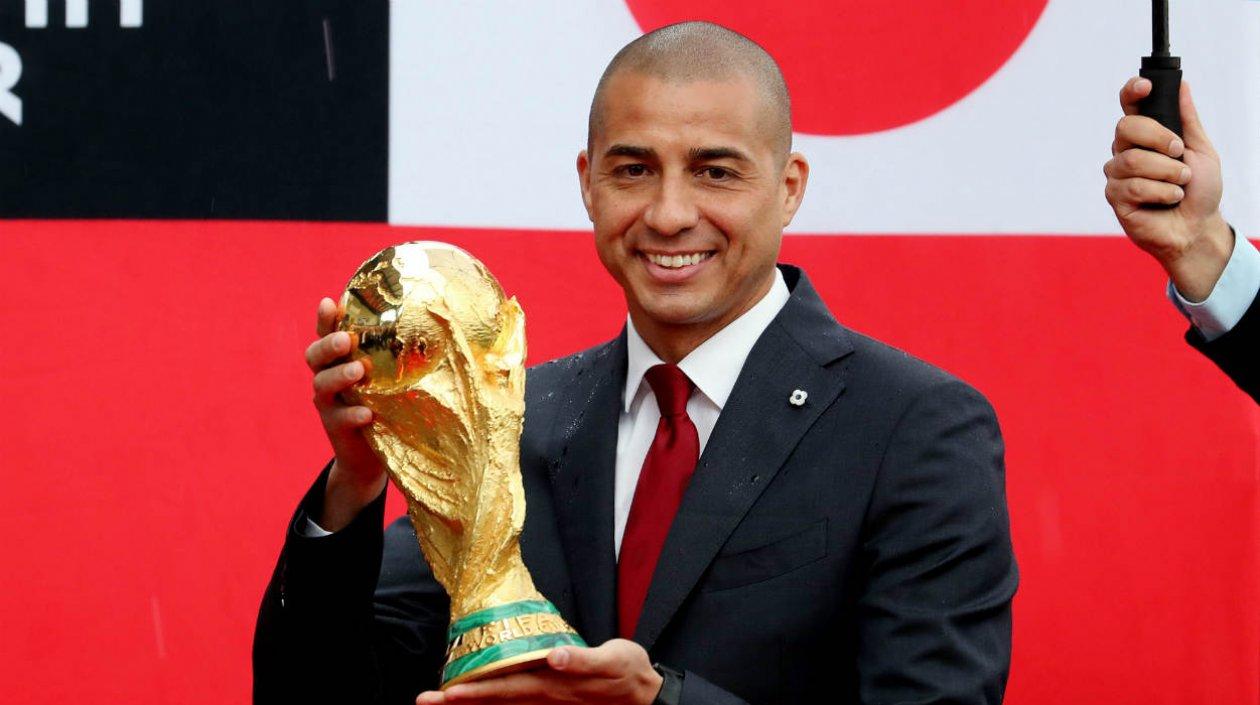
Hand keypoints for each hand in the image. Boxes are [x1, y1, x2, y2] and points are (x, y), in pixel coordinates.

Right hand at [306, 296, 386, 530]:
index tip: (329, 303)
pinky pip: (338, 419)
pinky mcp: (335, 428)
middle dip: (328, 345)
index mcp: (339, 359)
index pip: (326, 333)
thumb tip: (442, 320)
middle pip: (314, 355)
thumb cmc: (387, 404)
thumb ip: (399, 354)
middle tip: (346, 340)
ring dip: (339, 376)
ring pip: (322, 385)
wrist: (371, 455)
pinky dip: (351, 415)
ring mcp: (329, 404)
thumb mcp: (391, 377)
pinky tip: (367, 414)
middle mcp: (328, 377)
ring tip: (359, 371)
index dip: (324, 319)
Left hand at [415, 640, 663, 704]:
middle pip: (494, 701)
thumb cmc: (627, 673)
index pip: (505, 690)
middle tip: (424, 701)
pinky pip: (515, 704)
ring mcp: (546, 703)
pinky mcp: (552, 701)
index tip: (445, 692)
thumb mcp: (611, 661)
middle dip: (459, 701)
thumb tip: (555, 657)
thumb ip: (582, 660)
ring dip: (470, 704)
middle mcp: (543, 698)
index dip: (475, 691)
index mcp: (552, 686)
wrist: (646, 695)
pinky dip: (493, 703)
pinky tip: (475, 699)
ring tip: (438, 701)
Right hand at [1104, 77, 1232, 301]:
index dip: (1131, 92)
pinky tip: (1170, 199)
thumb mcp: (1201, 150)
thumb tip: (1183, 86)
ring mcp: (1118, 175)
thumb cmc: (1199, 191)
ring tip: (1180, 184)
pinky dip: (1160, 192)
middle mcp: (1126, 151)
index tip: (1145, 87)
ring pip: (1131, 160)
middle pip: (1125, 128)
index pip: (1129, 106)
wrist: (1196, 227)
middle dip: (1158, 138)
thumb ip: (1188, 120)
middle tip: (1179, 152)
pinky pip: (1133, 187)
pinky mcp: (1116, 198)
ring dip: (1166, 172)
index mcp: (1145, 136)